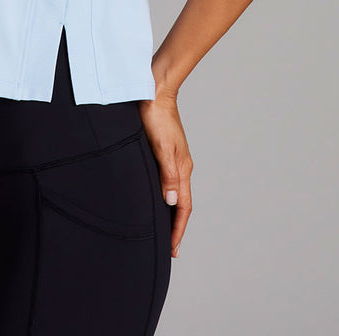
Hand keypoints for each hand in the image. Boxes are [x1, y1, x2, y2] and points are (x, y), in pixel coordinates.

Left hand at [138, 95, 192, 257]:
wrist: (155, 89)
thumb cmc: (156, 115)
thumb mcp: (160, 146)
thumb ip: (167, 174)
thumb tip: (171, 202)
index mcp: (182, 167)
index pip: (183, 206)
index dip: (177, 229)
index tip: (172, 249)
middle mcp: (181, 165)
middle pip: (181, 202)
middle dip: (175, 225)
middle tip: (167, 246)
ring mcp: (174, 158)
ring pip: (174, 191)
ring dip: (169, 211)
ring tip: (161, 226)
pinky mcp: (165, 150)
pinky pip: (167, 180)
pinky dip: (164, 194)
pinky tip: (155, 196)